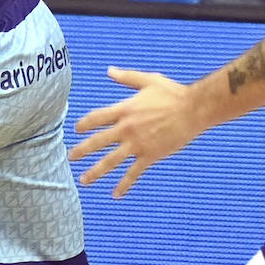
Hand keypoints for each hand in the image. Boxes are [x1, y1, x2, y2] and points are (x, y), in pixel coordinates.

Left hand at [69, 67, 199, 197]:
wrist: (194, 109)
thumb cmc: (173, 93)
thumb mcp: (148, 80)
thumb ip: (126, 77)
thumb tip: (109, 70)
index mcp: (125, 109)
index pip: (96, 118)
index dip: (84, 124)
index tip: (76, 130)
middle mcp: (127, 128)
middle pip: (98, 142)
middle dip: (82, 150)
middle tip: (70, 157)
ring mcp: (138, 143)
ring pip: (111, 161)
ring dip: (96, 171)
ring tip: (84, 180)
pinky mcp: (150, 155)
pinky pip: (133, 173)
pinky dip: (124, 184)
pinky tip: (115, 194)